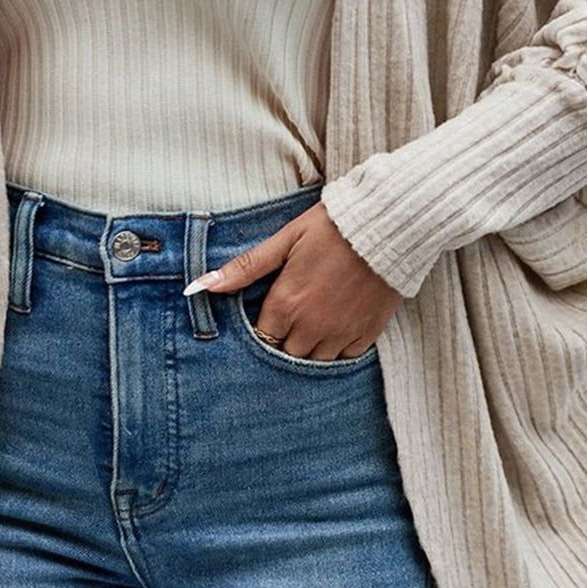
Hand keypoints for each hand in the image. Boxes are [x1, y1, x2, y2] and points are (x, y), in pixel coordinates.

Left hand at [184, 201, 402, 361]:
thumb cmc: (331, 228)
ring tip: (313, 324)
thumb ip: (244, 268)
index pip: (262, 339)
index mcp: (286, 305)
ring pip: (315, 361)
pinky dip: (338, 348)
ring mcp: (341, 334)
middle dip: (284, 342)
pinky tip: (337, 326)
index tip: (270, 317)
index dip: (263, 330)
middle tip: (292, 320)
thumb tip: (198, 286)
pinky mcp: (367, 334)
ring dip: (310, 348)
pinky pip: (345, 358)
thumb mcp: (284, 241)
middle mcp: (311, 327)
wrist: (387, 225)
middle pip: (286, 355)